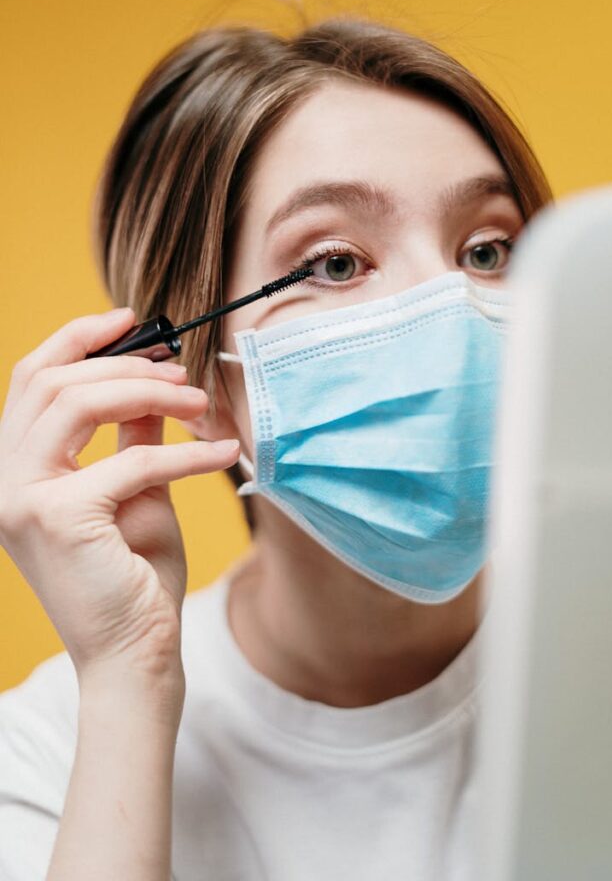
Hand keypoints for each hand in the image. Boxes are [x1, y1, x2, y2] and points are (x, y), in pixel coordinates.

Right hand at [0, 308, 238, 689]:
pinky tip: (224, 452)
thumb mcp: (136, 489)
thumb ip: (132, 434)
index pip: (31, 379)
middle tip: (181, 371)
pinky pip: (131, 460)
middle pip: (51, 381)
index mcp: (16, 468)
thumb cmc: (134, 576)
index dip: (78, 338)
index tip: (132, 321)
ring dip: (148, 392)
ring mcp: (21, 499)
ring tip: (199, 404)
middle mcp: (3, 480)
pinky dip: (186, 453)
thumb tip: (152, 379)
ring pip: (76, 404)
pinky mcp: (58, 518)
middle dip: (124, 364)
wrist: (135, 655)